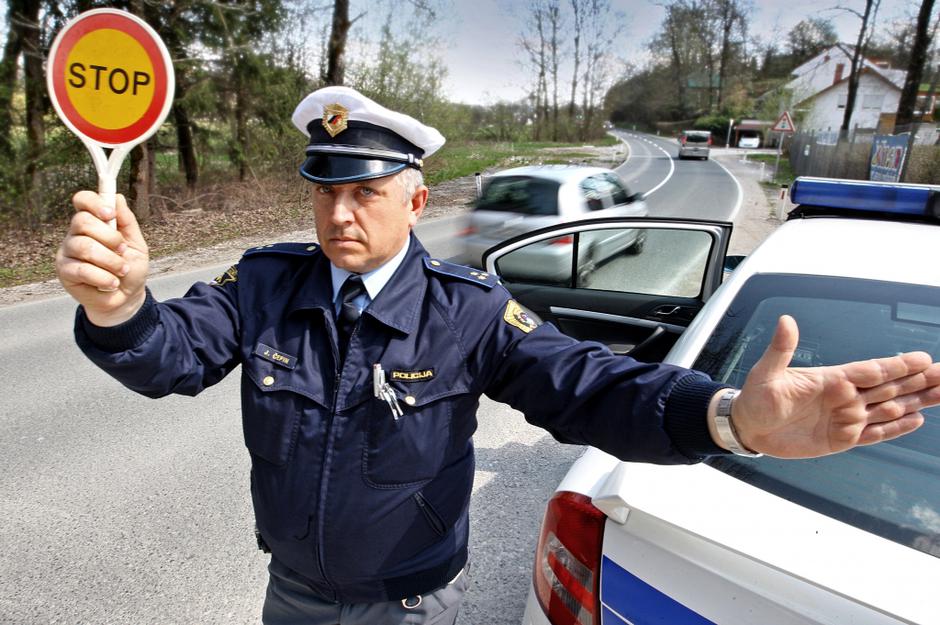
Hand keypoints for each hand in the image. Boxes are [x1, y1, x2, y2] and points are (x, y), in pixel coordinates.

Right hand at [55, 191, 149, 325]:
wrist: (126, 298)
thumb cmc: (129, 269)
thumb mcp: (136, 243)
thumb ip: (127, 221)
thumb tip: (118, 197)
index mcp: (93, 223)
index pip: (82, 201)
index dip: (94, 202)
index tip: (110, 213)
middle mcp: (76, 234)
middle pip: (82, 221)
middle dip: (109, 237)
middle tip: (123, 250)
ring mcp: (68, 252)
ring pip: (84, 246)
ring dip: (110, 260)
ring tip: (121, 271)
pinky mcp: (65, 272)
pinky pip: (82, 269)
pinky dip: (103, 277)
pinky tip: (112, 283)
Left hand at [730, 315, 939, 457]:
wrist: (747, 427)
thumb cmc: (756, 398)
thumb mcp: (766, 372)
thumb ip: (781, 349)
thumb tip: (786, 320)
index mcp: (831, 379)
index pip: (871, 371)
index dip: (897, 366)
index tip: (923, 358)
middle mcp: (844, 397)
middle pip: (890, 387)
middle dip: (919, 380)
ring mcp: (846, 418)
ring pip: (890, 408)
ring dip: (917, 401)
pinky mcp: (842, 439)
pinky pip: (875, 433)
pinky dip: (896, 427)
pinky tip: (917, 419)